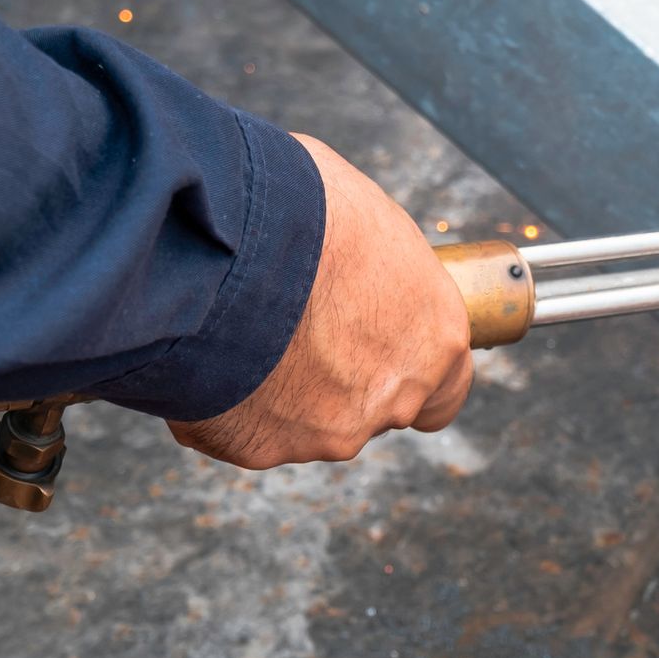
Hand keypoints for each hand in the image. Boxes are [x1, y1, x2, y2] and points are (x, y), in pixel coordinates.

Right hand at [167, 134, 473, 467]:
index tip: (379, 349)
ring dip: (280, 386)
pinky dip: (227, 397)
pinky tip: (211, 349)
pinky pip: (244, 426)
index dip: (410, 370)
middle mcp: (393, 398)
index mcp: (435, 338)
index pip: (447, 388)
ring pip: (306, 420)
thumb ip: (378, 269)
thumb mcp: (368, 220)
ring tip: (244, 328)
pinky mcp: (262, 447)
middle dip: (339, 376)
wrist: (229, 243)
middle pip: (373, 405)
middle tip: (296, 328)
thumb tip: (358, 258)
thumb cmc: (306, 210)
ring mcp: (328, 431)